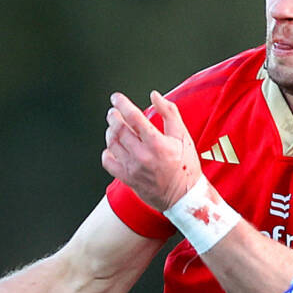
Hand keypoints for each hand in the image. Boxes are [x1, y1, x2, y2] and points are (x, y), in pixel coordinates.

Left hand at [100, 90, 199, 211]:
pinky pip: (108, 162)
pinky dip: (107, 152)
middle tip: (113, 112)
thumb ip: (169, 113)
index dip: (122, 104)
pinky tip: (113, 148)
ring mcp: (133, 168)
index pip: (133, 117)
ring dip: (110, 132)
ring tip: (114, 127)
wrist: (184, 197)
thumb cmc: (186, 166)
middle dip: (113, 116)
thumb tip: (155, 96)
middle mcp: (143, 156)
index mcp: (157, 143)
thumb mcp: (183, 136)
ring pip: (112, 144)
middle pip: (119, 129)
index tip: (116, 98)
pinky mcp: (127, 179)